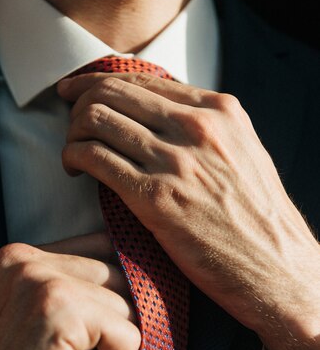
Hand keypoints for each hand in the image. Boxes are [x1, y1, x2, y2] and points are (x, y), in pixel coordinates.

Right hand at [0, 234, 138, 349]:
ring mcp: (41, 282)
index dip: (112, 299)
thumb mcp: (43, 319)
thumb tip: (144, 272)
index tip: (86, 340)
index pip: (104, 249)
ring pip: (129, 308)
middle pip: (120, 277)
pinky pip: (129, 338)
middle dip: (114, 328)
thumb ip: (78, 286)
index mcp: (20, 257)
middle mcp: (26, 260)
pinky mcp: (60, 311)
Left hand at [58, 73, 319, 349]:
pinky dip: (73, 157)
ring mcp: (177, 161)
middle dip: (79, 103)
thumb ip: (203, 127)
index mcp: (219, 110)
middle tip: (69, 123)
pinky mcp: (158, 199)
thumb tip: (155, 114)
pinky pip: (95, 158)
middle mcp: (197, 127)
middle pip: (112, 91)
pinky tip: (74, 170)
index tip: (76, 90)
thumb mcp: (241, 152)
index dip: (97, 81)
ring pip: (97, 119)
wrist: (280, 271)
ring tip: (73, 153)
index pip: (141, 78)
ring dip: (72, 133)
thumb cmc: (259, 217)